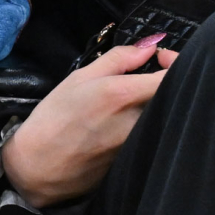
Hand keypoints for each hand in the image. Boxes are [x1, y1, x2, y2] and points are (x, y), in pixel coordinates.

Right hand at [2, 39, 176, 208]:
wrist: (40, 167)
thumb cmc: (55, 116)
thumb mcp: (80, 77)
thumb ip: (118, 59)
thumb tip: (149, 47)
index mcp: (124, 95)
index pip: (172, 76)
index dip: (175, 62)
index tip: (159, 59)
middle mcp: (139, 121)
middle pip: (171, 96)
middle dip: (163, 82)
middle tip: (146, 76)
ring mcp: (141, 143)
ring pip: (162, 115)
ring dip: (153, 103)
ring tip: (130, 101)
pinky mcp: (137, 159)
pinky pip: (152, 133)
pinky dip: (146, 122)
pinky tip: (122, 123)